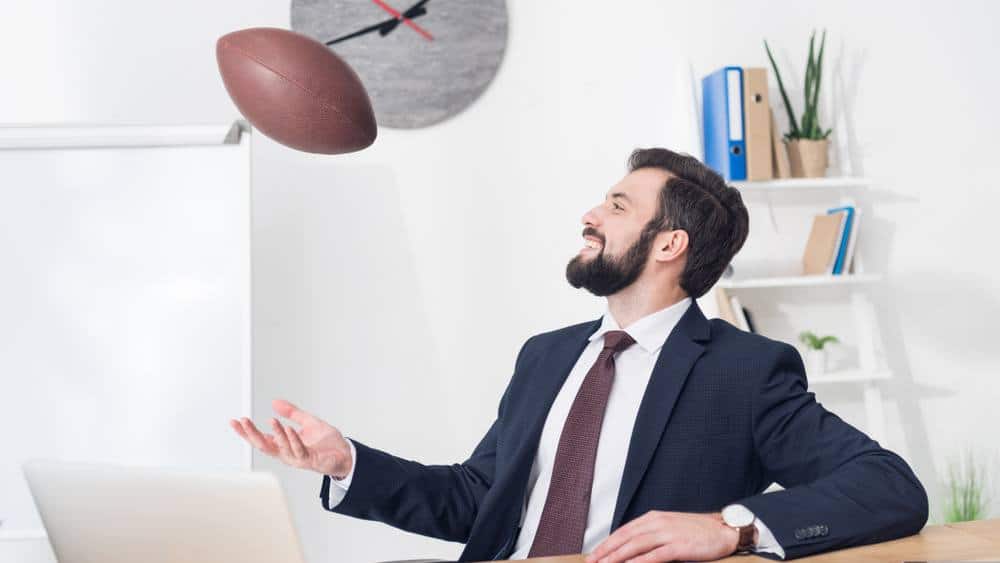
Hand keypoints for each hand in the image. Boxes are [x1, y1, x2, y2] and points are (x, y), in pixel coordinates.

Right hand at [230, 399, 352, 478]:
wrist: (346, 454)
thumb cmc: (327, 443)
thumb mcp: (307, 422)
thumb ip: (292, 412)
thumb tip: (275, 402)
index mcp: (284, 444)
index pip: (260, 438)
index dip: (246, 431)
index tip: (234, 421)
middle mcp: (287, 453)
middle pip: (263, 446)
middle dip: (251, 434)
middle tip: (242, 422)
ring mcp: (297, 458)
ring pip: (280, 448)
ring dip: (275, 433)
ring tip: (271, 420)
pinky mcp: (309, 460)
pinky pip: (298, 450)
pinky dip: (292, 439)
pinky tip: (288, 428)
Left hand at [586, 511, 739, 562]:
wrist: (723, 529)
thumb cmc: (697, 531)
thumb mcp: (669, 527)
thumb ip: (651, 534)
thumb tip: (631, 547)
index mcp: (653, 517)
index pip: (624, 531)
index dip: (607, 543)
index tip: (594, 554)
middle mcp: (657, 523)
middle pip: (625, 538)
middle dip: (606, 551)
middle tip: (591, 562)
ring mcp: (668, 534)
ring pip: (635, 546)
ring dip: (617, 557)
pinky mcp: (678, 546)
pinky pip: (654, 555)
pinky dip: (639, 562)